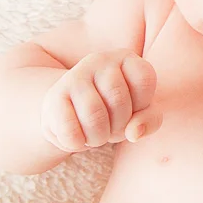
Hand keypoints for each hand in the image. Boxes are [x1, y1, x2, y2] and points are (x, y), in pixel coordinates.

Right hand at [41, 51, 161, 151]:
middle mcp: (99, 60)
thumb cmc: (114, 112)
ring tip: (96, 136)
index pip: (144, 79)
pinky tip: (78, 138)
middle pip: (118, 99)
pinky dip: (78, 143)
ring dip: (98, 138)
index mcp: (125, 58)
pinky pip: (70, 130)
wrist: (72, 115)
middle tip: (111, 129)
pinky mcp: (53, 98)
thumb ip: (149, 120)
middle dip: (119, 126)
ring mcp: (74, 76)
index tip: (133, 109)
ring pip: (93, 115)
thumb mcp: (139, 114)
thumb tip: (134, 133)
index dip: (142, 104)